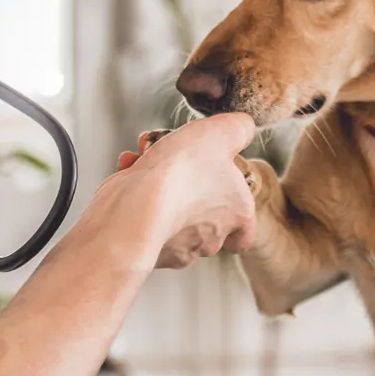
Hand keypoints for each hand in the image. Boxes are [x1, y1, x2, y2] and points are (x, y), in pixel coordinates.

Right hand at [112, 115, 258, 268]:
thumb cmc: (184, 171)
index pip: (244, 232)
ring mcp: (177, 248)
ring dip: (159, 185)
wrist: (136, 205)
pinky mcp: (144, 245)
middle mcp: (210, 238)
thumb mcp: (222, 132)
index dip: (235, 217)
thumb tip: (244, 127)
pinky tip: (130, 170)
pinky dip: (135, 192)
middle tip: (175, 161)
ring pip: (171, 213)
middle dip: (188, 185)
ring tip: (146, 160)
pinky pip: (143, 217)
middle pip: (205, 218)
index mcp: (237, 213)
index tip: (223, 202)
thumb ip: (239, 129)